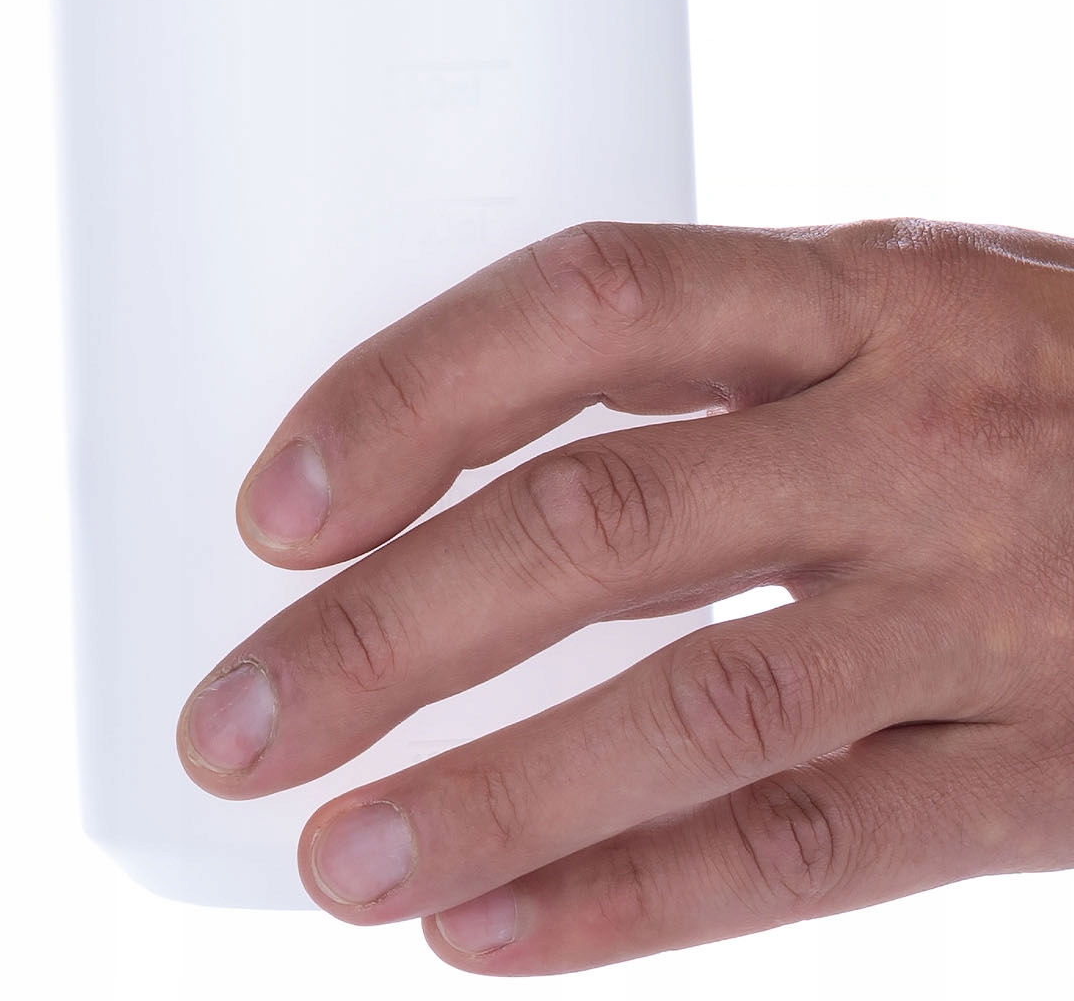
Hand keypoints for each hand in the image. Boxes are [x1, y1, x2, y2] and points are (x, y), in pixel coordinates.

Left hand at [175, 220, 1073, 971]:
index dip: (411, 394)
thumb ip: (722, 369)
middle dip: (387, 634)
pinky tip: (493, 933)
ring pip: (696, 711)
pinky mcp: (1054, 778)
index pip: (588, 303)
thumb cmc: (1066, 391)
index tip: (267, 501)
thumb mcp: (915, 309)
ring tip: (329, 859)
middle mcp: (915, 438)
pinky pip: (817, 855)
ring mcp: (994, 612)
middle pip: (601, 527)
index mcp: (862, 289)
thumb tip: (452, 452)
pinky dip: (638, 900)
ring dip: (488, 796)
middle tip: (232, 723)